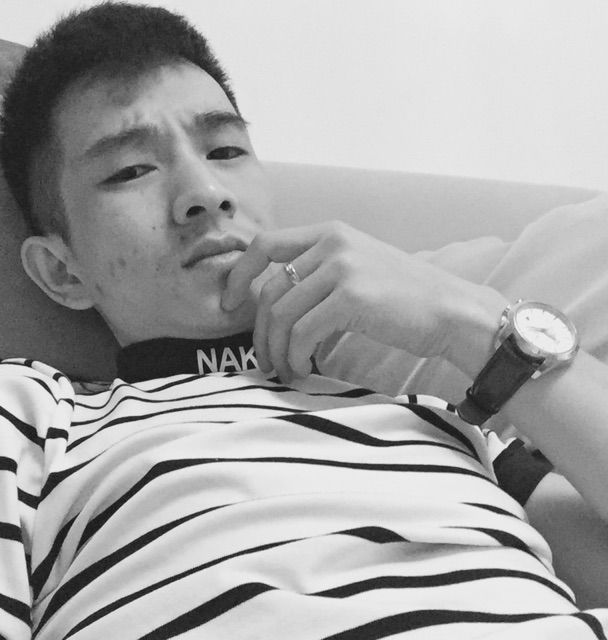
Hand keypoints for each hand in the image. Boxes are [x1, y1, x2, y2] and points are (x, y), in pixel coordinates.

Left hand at [222, 222, 503, 380]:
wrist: (452, 310)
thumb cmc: (404, 299)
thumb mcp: (357, 269)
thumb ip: (318, 274)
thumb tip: (274, 303)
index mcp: (329, 233)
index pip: (264, 244)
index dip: (238, 275)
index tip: (228, 305)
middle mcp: (332, 243)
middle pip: (269, 289)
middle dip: (259, 331)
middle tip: (263, 360)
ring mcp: (342, 267)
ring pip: (282, 314)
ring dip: (276, 350)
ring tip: (286, 371)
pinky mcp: (352, 296)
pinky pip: (303, 332)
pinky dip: (296, 357)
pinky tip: (305, 370)